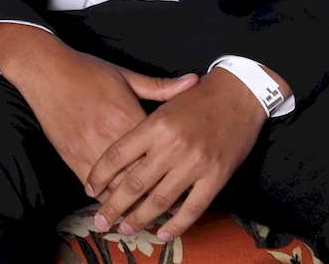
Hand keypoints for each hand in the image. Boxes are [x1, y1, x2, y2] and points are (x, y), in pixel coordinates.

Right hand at [0, 24, 197, 197]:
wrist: (46, 70)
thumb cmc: (87, 70)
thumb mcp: (126, 76)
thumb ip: (161, 86)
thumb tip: (194, 82)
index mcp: (128, 116)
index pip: (157, 153)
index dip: (173, 172)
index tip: (187, 186)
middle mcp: (110, 136)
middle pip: (138, 177)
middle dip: (155, 197)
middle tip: (172, 212)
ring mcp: (89, 149)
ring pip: (115, 188)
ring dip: (130, 205)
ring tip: (145, 219)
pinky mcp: (71, 156)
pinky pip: (92, 186)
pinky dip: (105, 199)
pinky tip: (114, 206)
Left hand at [86, 67, 276, 242]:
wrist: (240, 94)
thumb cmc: (198, 97)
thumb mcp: (164, 102)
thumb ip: (140, 124)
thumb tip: (115, 149)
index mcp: (154, 125)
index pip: (117, 155)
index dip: (99, 175)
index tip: (89, 189)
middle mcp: (171, 145)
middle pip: (134, 183)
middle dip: (114, 206)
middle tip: (100, 222)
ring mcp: (194, 162)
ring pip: (160, 199)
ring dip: (140, 218)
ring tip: (126, 229)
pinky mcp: (216, 176)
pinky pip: (193, 207)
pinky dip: (177, 225)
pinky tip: (163, 233)